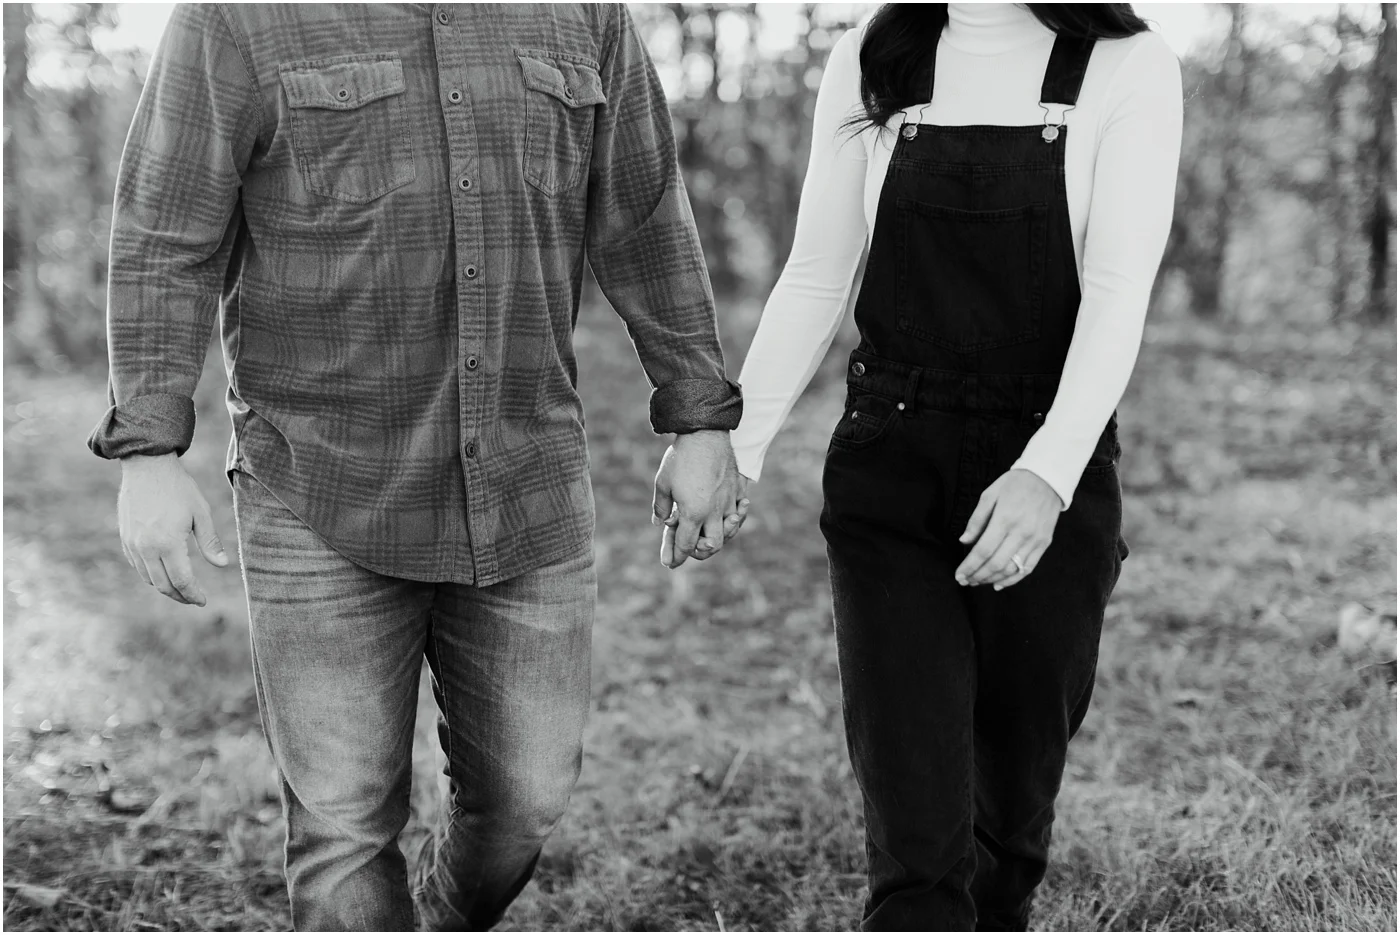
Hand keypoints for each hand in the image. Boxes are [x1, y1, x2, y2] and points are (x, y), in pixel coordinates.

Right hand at [118, 453, 229, 604]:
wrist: (147, 466)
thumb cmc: (178, 488)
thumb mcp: (201, 513)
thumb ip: (210, 542)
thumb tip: (222, 565)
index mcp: (168, 543)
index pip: (182, 581)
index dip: (193, 594)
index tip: (203, 601)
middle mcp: (146, 548)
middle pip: (163, 585)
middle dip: (180, 596)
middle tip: (194, 599)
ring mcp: (132, 544)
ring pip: (148, 578)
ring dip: (165, 587)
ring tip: (181, 587)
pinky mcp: (125, 538)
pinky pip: (137, 565)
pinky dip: (151, 574)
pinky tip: (164, 571)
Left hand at [652, 430, 739, 568]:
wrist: (706, 434)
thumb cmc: (681, 458)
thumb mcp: (663, 483)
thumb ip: (661, 506)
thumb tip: (659, 522)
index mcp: (694, 513)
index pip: (686, 544)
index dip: (676, 556)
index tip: (669, 562)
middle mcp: (714, 512)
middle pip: (712, 546)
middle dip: (700, 552)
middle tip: (690, 549)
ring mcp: (729, 502)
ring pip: (730, 532)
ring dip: (718, 538)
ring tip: (707, 535)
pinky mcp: (738, 491)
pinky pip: (740, 513)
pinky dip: (735, 520)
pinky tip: (729, 518)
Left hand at [955, 468, 1061, 590]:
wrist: (1047, 478)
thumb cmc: (1015, 484)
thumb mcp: (990, 495)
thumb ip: (976, 520)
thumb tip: (964, 541)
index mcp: (1005, 519)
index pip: (983, 551)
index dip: (969, 566)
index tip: (959, 575)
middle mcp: (1021, 532)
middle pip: (996, 564)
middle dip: (977, 576)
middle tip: (965, 581)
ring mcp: (1035, 540)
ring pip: (1011, 569)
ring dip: (992, 579)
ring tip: (978, 582)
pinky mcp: (1044, 544)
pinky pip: (1027, 568)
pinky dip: (1012, 579)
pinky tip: (998, 584)